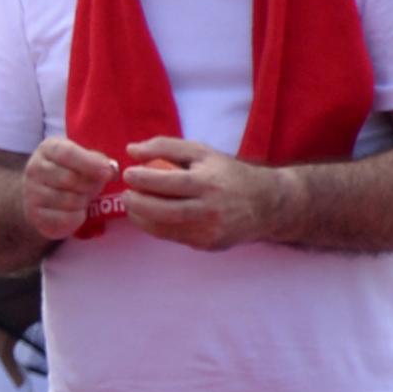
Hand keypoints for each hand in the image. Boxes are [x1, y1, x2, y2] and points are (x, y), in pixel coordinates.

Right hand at [22, 137, 117, 241]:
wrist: (42, 194)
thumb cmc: (70, 172)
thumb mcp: (83, 159)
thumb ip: (97, 161)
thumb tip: (110, 170)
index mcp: (48, 149)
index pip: (67, 153)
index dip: (89, 163)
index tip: (108, 173)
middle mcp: (34, 168)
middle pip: (69, 178)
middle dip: (90, 185)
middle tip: (95, 187)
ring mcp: (31, 192)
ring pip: (68, 200)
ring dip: (84, 201)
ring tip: (83, 198)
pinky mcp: (34, 215)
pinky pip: (64, 219)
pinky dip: (77, 217)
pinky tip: (76, 211)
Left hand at [119, 137, 292, 251]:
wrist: (268, 205)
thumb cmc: (228, 174)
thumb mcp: (203, 152)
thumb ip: (166, 147)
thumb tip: (131, 150)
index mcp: (209, 183)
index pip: (169, 183)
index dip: (143, 179)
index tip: (128, 173)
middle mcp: (210, 209)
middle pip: (163, 211)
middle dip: (137, 203)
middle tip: (125, 193)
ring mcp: (209, 231)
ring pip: (164, 229)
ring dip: (140, 218)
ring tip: (133, 204)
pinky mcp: (208, 245)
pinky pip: (173, 237)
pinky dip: (155, 227)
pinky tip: (149, 216)